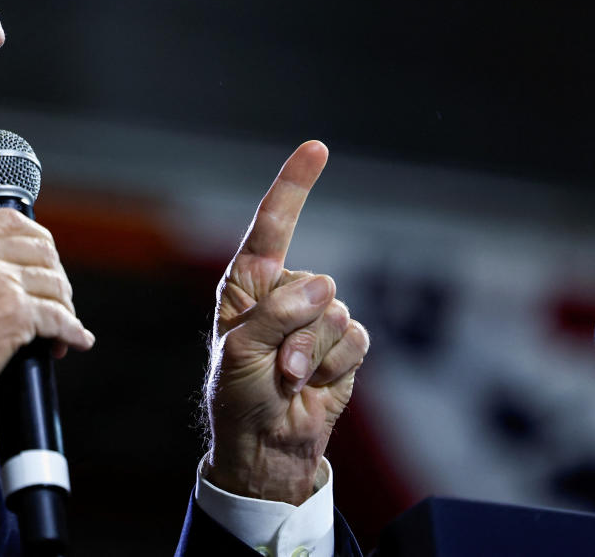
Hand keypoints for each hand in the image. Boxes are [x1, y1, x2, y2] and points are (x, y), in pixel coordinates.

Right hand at [0, 209, 94, 421]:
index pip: (8, 221)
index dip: (35, 243)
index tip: (42, 262)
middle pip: (39, 248)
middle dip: (53, 275)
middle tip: (55, 300)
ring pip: (52, 283)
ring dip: (63, 307)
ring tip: (61, 329)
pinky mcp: (13, 312)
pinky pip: (59, 317)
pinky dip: (72, 331)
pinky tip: (74, 340)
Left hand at [204, 141, 368, 503]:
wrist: (266, 447)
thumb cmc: (238, 396)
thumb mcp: (240, 353)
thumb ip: (276, 315)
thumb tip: (323, 288)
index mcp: (248, 283)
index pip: (272, 225)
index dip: (295, 185)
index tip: (317, 147)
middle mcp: (284, 292)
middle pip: (315, 285)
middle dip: (298, 331)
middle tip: (273, 367)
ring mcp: (315, 318)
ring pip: (337, 315)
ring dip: (314, 355)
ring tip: (288, 380)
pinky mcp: (342, 345)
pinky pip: (356, 342)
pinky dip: (336, 367)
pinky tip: (314, 385)